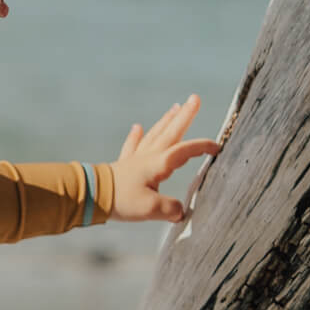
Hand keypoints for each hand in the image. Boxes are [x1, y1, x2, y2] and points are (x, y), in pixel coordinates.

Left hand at [109, 93, 221, 223]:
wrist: (92, 196)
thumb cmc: (121, 201)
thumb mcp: (151, 209)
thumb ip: (171, 209)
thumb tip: (181, 211)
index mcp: (159, 164)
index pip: (185, 151)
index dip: (202, 147)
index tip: (217, 147)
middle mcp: (149, 157)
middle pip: (171, 132)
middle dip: (184, 116)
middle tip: (194, 98)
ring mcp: (135, 159)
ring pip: (155, 135)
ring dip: (166, 121)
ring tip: (175, 107)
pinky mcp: (123, 166)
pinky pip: (132, 147)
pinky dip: (136, 136)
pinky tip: (138, 127)